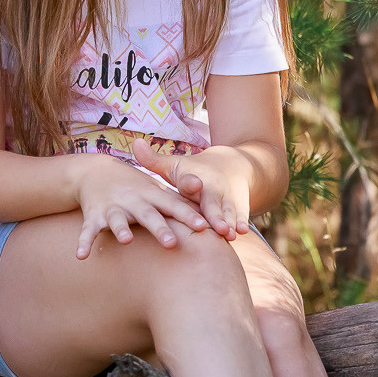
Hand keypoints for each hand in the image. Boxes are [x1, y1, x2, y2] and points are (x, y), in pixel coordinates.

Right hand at [71, 153, 208, 258]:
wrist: (96, 171)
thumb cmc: (137, 189)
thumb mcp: (158, 191)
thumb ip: (182, 203)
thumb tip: (213, 213)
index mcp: (152, 195)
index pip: (173, 205)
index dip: (188, 216)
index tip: (203, 227)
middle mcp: (133, 200)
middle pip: (148, 215)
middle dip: (159, 229)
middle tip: (171, 243)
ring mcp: (112, 208)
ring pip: (117, 220)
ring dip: (121, 230)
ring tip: (126, 240)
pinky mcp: (94, 215)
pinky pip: (88, 231)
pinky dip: (84, 242)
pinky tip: (81, 256)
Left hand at [133, 144, 254, 241]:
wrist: (232, 164)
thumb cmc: (194, 171)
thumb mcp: (175, 165)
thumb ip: (153, 161)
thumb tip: (136, 142)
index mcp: (192, 178)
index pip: (190, 181)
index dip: (191, 183)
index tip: (193, 183)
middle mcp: (211, 187)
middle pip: (211, 201)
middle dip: (213, 212)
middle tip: (213, 225)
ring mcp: (227, 197)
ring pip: (227, 210)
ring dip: (228, 221)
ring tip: (228, 233)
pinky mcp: (239, 205)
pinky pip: (241, 214)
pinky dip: (241, 221)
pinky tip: (241, 231)